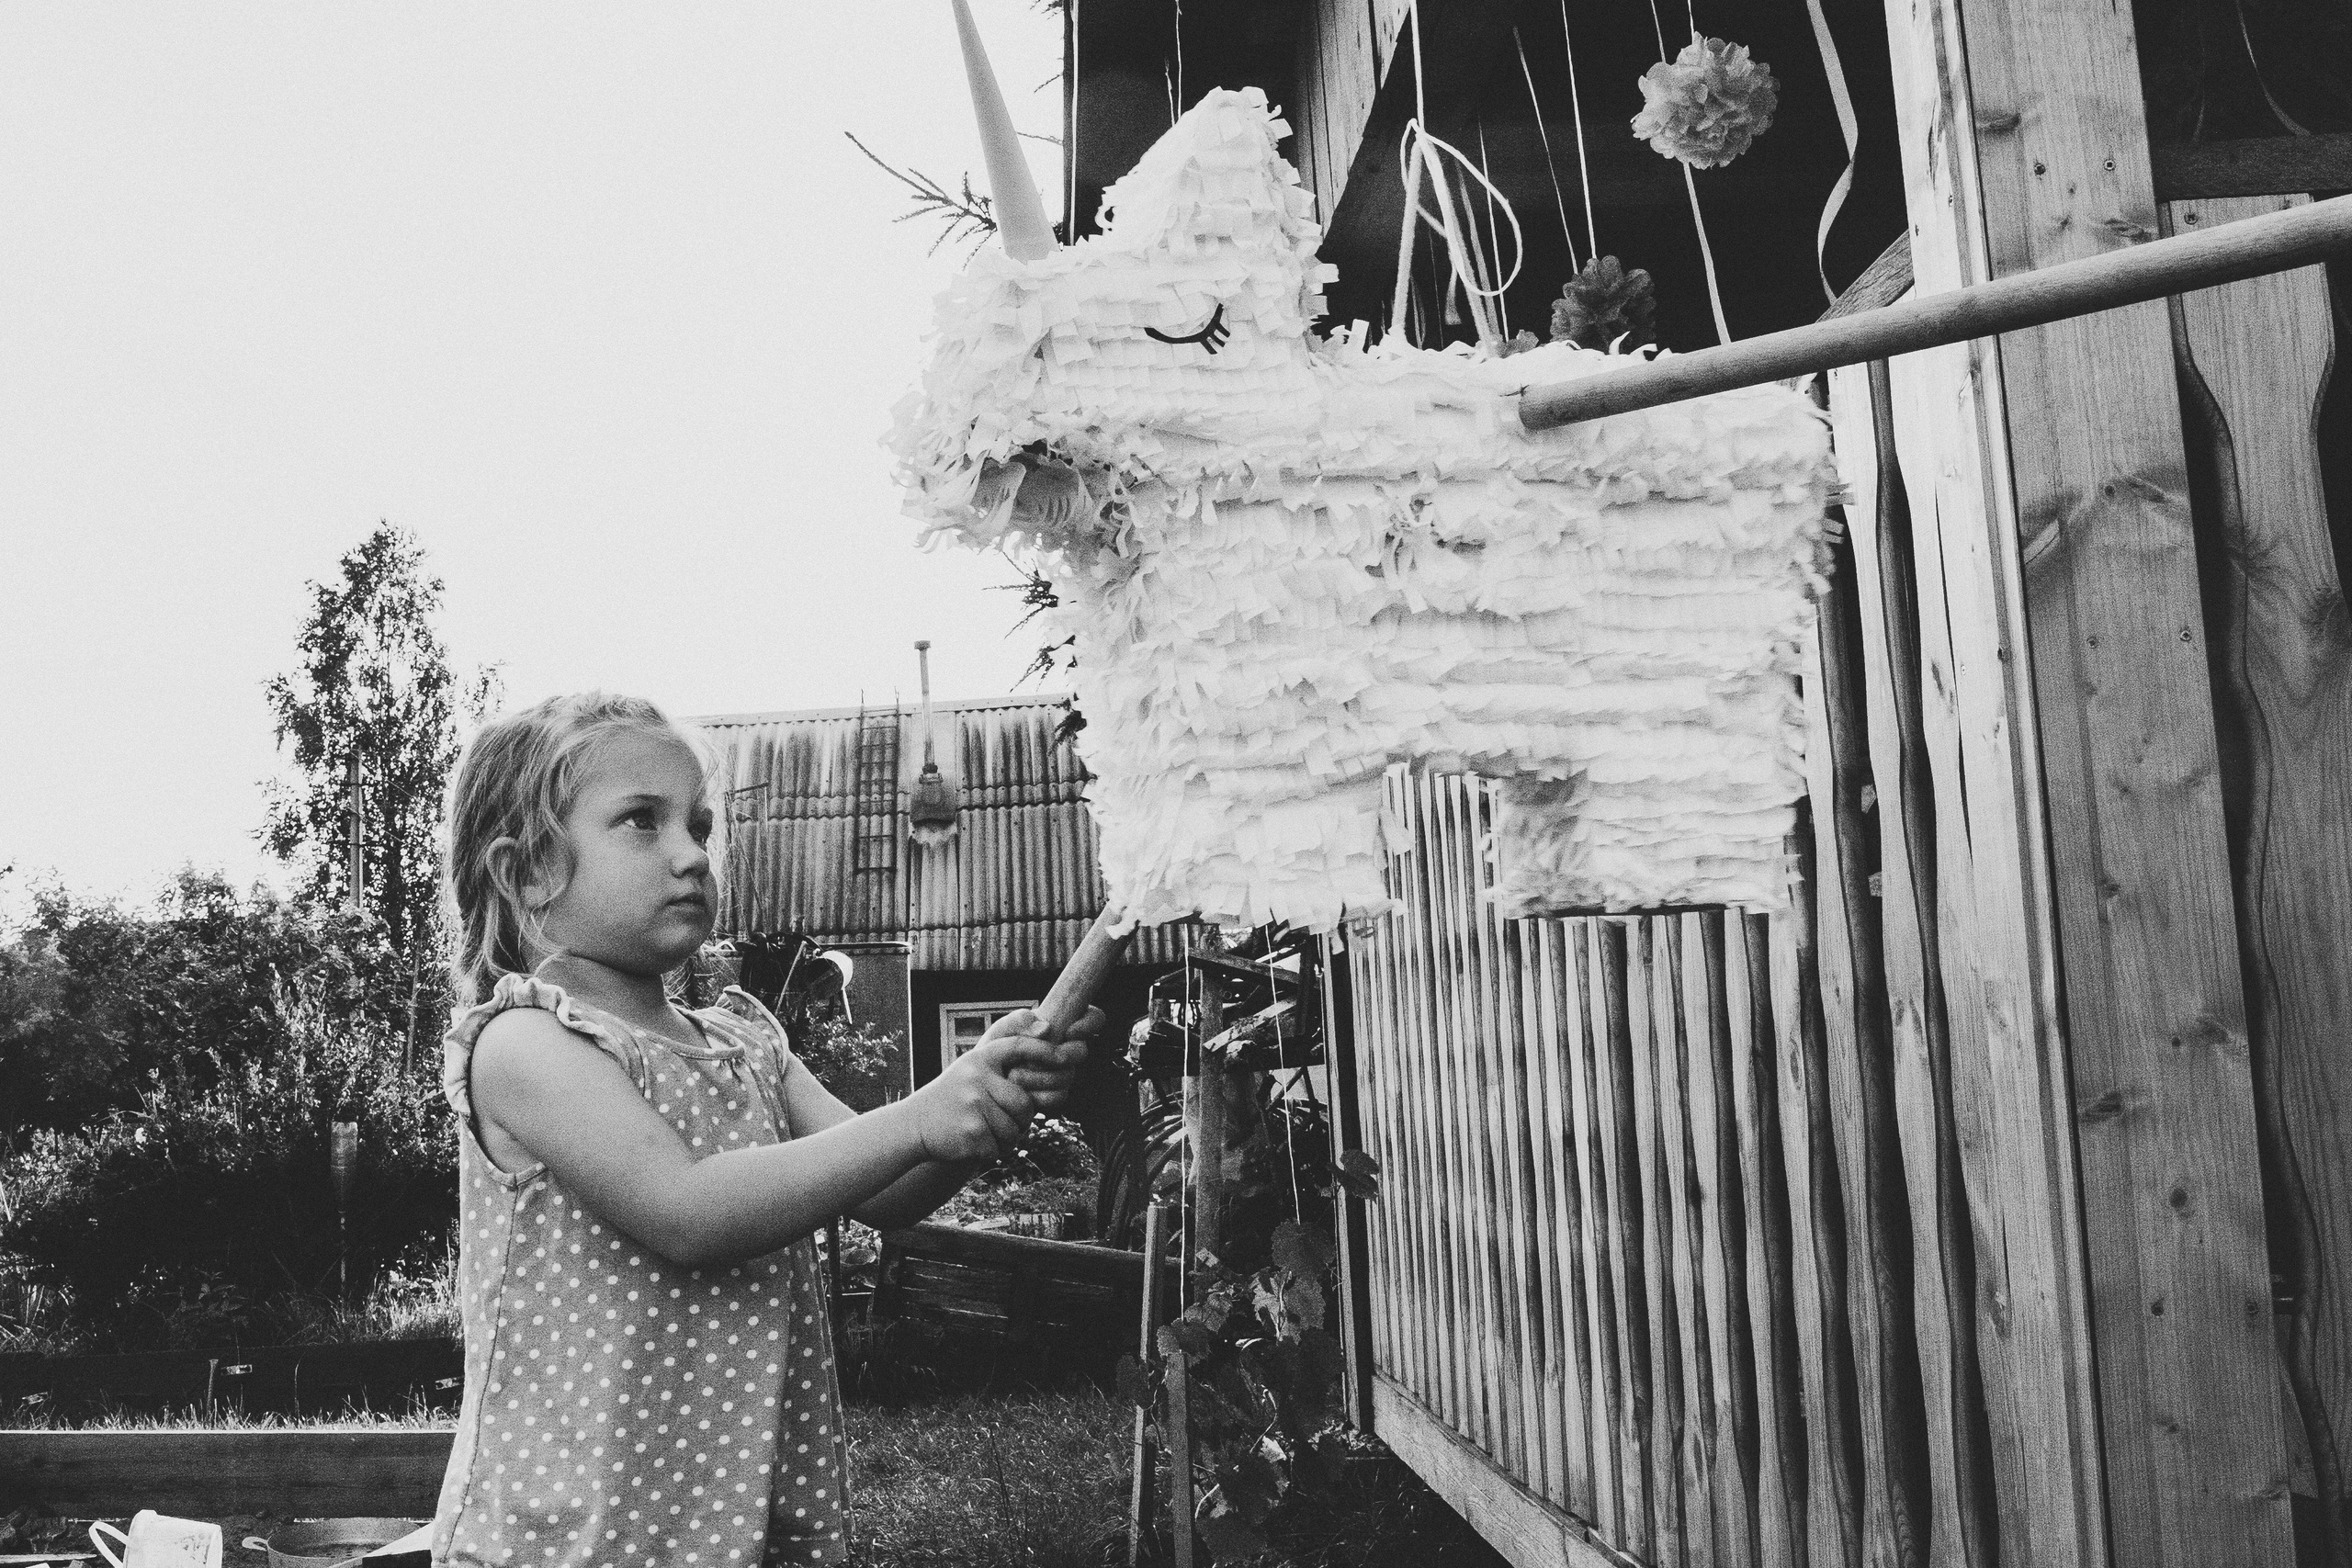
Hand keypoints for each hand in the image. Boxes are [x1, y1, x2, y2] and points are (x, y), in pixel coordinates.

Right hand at [898, 1032, 1038, 1163]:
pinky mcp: (972, 1134)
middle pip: (1024, 1104)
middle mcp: (976, 1078)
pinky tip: (974, 1143)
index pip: (1018, 1046)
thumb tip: (1047, 1043)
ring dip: (1006, 1138)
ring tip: (983, 1132)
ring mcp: (973, 1106)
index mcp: (979, 1059)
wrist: (916, 1124)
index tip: (1065, 1059)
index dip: (1044, 1050)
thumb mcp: (971, 1071)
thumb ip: (1002, 1065)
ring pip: (1015, 1130)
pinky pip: (1000, 1148)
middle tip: (1003, 1122)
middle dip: (1021, 1120)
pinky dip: (993, 1151)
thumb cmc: (953, 1098)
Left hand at [979, 1005, 1101, 1111]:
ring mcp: (1062, 1073)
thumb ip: (1021, 1021)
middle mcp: (1066, 1048)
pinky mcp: (1054, 1094)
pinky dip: (1038, 1095)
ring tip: (1016, 1075)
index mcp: (1060, 1025)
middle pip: (1082, 1051)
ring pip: (1069, 1076)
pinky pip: (1058, 1097)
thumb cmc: (996, 1047)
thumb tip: (1046, 1029)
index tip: (1070, 1031)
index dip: (1089, 1023)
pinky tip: (1022, 1090)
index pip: (1093, 1017)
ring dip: (1041, 1076)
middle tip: (1041, 1057)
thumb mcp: (1003, 1028)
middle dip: (1063, 1055)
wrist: (983, 1079)